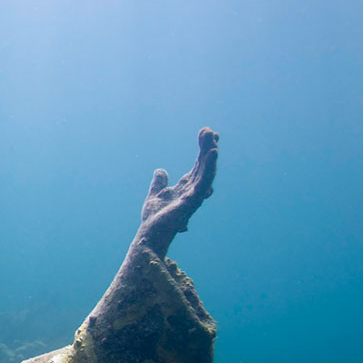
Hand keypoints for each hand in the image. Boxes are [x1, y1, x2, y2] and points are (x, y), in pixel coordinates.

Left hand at [137, 128, 218, 256]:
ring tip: (213, 137)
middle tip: (210, 130)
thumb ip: (159, 182)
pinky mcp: (193, 199)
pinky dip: (209, 167)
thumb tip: (161, 170)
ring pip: (207, 170)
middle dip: (207, 147)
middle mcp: (194, 188)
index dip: (203, 149)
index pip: (199, 164)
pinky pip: (204, 180)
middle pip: (204, 164)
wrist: (150, 232)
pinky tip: (212, 153)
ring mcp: (195, 194)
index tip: (206, 132)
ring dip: (210, 153)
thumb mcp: (155, 194)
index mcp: (187, 186)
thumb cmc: (155, 218)